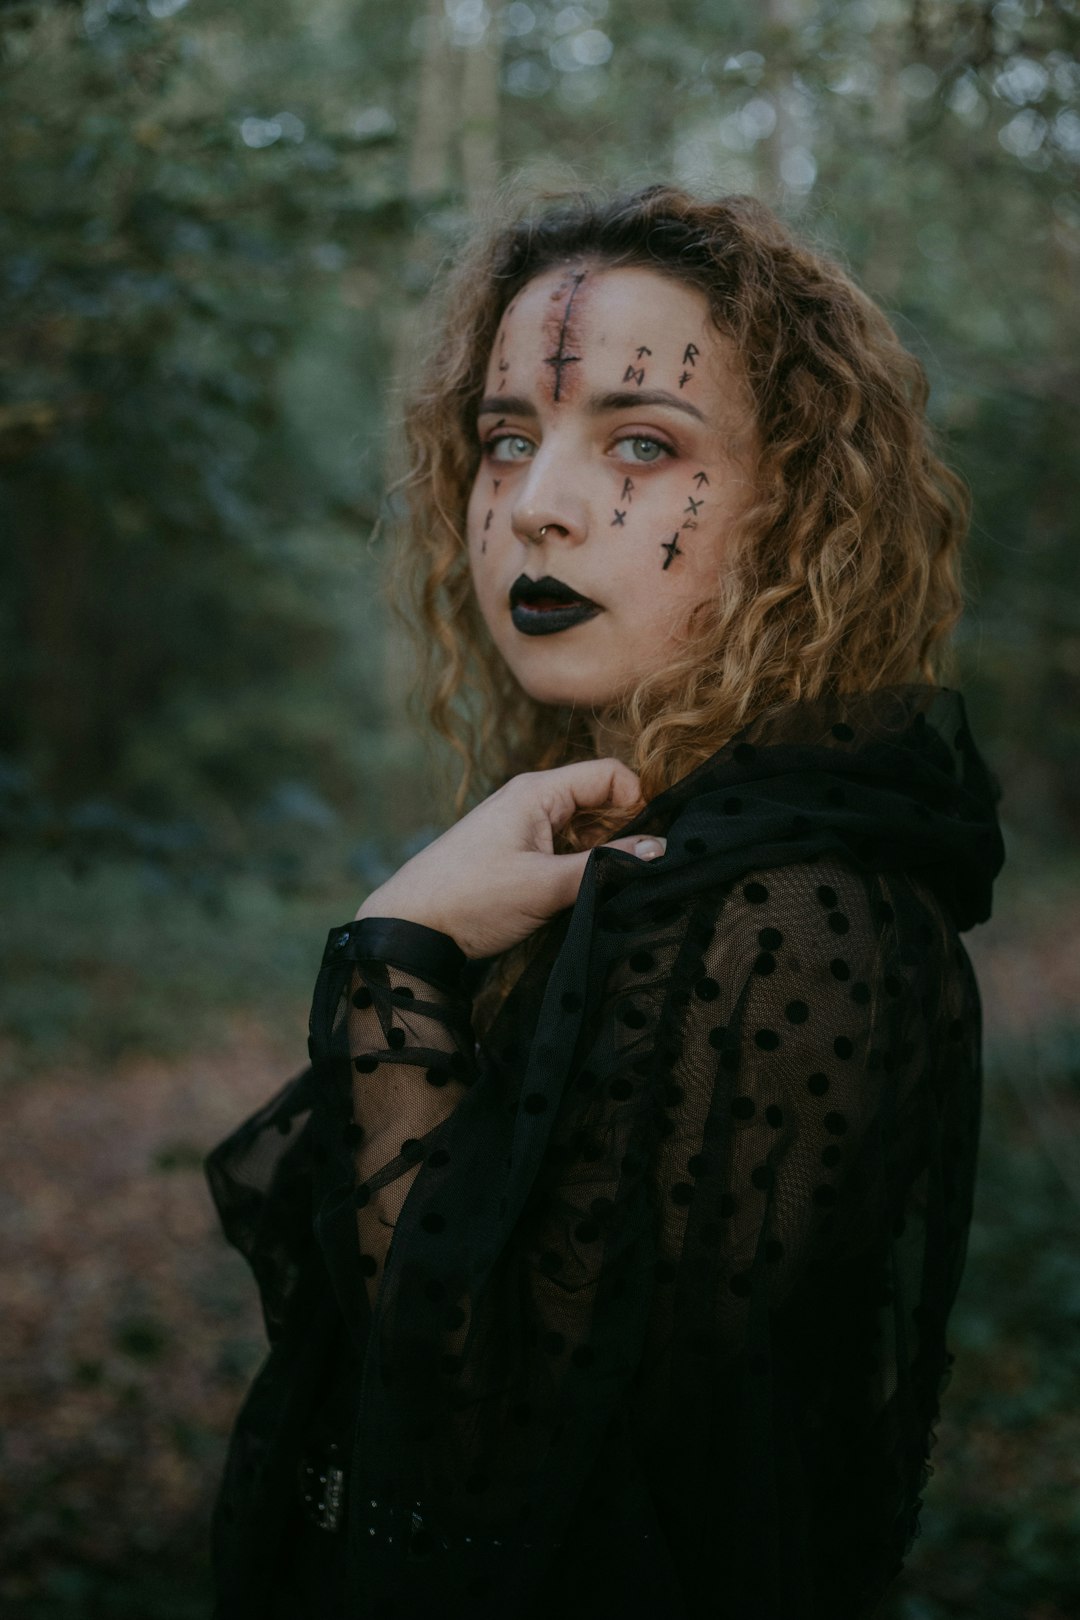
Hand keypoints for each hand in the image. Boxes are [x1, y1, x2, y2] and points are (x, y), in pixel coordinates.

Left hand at [354, 758, 665, 959]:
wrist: (410, 930)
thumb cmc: (471, 899)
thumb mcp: (546, 884)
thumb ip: (606, 867)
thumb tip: (660, 850)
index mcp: (538, 791)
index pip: (610, 775)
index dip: (637, 803)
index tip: (643, 845)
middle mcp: (532, 802)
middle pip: (601, 801)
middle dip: (621, 834)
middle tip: (625, 873)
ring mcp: (524, 829)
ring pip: (585, 831)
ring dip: (599, 857)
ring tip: (598, 890)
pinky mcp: (518, 856)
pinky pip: (564, 852)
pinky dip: (578, 870)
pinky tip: (576, 897)